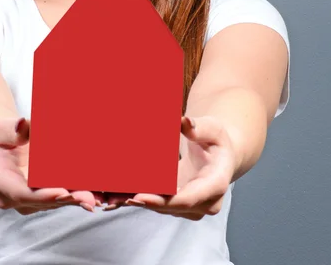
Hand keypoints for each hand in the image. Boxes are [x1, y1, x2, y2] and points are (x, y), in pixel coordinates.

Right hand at [0, 117, 102, 215]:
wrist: (3, 151)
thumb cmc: (2, 139)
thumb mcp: (1, 129)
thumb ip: (11, 129)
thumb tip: (22, 125)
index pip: (20, 193)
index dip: (43, 195)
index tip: (62, 192)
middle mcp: (12, 197)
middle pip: (41, 202)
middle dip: (66, 200)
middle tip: (88, 199)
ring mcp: (27, 201)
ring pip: (53, 203)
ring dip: (75, 201)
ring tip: (95, 199)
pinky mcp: (41, 199)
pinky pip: (59, 200)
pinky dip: (76, 198)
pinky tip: (94, 196)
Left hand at [104, 116, 235, 218]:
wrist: (221, 154)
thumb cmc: (217, 139)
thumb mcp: (213, 128)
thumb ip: (199, 127)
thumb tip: (184, 122)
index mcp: (216, 185)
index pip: (186, 199)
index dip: (161, 200)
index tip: (138, 196)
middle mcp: (205, 203)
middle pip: (169, 207)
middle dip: (141, 202)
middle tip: (112, 197)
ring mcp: (192, 207)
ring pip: (161, 208)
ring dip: (135, 202)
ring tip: (109, 198)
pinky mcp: (180, 205)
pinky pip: (158, 204)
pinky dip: (138, 199)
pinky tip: (116, 198)